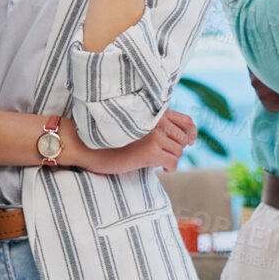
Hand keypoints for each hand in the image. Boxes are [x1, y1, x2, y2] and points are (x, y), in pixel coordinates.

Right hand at [62, 111, 195, 174]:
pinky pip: (172, 162)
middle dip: (178, 149)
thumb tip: (174, 136)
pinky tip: (159, 168)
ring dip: (171, 159)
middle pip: (183, 138)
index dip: (191, 133)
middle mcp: (156, 120)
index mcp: (153, 112)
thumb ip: (152, 124)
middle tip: (167, 156)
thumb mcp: (132, 124)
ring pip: (179, 151)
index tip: (190, 142)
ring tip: (160, 162)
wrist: (87, 144)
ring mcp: (154, 135)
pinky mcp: (150, 151)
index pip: (186, 121)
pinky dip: (169, 168)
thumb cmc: (106, 135)